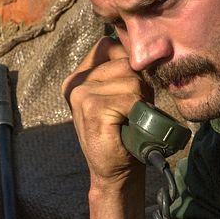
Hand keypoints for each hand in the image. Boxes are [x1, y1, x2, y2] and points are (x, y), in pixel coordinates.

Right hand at [63, 35, 150, 188]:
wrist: (115, 172)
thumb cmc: (122, 133)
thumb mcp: (118, 96)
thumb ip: (121, 71)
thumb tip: (143, 47)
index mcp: (78, 77)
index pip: (109, 46)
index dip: (129, 63)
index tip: (130, 89)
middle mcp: (76, 83)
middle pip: (125, 61)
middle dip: (138, 84)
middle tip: (132, 110)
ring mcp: (81, 94)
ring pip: (131, 80)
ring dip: (140, 100)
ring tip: (130, 118)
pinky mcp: (92, 108)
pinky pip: (130, 98)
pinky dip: (138, 112)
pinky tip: (127, 126)